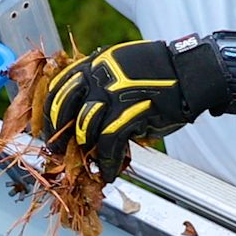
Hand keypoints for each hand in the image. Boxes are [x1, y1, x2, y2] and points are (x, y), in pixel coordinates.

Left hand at [40, 34, 235, 181]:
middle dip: (58, 135)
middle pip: (64, 108)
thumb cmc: (158, 74)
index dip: (48, 113)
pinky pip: (109, 142)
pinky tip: (110, 170)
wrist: (191, 74)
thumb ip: (98, 85)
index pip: (57, 87)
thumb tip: (79, 115)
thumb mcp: (120, 69)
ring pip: (85, 128)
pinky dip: (107, 161)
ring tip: (90, 166)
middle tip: (59, 154)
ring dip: (84, 152)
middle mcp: (100, 75)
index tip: (44, 131)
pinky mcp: (133, 111)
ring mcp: (115, 93)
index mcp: (94, 64)